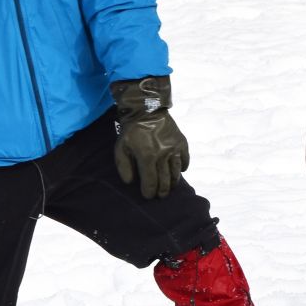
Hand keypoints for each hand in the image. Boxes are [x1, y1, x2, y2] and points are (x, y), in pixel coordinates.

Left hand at [110, 76, 187, 199]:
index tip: (148, 196)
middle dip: (162, 191)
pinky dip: (183, 167)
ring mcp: (174, 149)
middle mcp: (163, 155)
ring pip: (176, 172)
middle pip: (165, 180)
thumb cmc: (132, 131)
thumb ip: (123, 166)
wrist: (147, 109)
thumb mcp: (120, 147)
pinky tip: (179, 171)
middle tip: (160, 196)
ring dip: (173, 183)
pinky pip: (185, 160)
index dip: (149, 192)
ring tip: (170, 187)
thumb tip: (130, 182)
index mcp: (147, 157)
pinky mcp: (181, 143)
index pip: (150, 181)